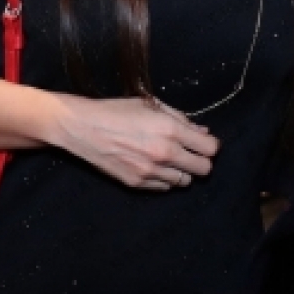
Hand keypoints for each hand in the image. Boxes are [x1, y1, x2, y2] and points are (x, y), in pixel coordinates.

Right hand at [52, 94, 219, 191]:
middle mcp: (164, 153)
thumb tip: (202, 132)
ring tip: (169, 160)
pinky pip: (164, 188)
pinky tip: (154, 166)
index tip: (203, 143)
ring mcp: (150, 171)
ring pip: (185, 181)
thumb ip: (180, 118)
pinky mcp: (137, 183)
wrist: (83, 128)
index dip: (210, 146)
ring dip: (182, 171)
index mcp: (170, 129)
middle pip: (204, 169)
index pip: (210, 149)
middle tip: (191, 154)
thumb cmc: (116, 111)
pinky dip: (165, 179)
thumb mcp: (151, 105)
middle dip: (201, 161)